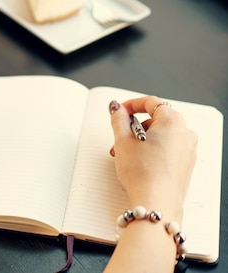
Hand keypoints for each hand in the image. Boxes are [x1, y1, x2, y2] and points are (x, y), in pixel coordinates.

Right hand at [109, 96, 196, 219]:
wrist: (156, 202)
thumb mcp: (123, 140)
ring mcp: (187, 150)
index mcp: (172, 121)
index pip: (151, 102)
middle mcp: (184, 133)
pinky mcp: (185, 165)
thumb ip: (118, 118)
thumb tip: (117, 108)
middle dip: (134, 127)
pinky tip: (138, 163)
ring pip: (160, 136)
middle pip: (156, 119)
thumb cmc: (144, 172)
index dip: (131, 104)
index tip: (120, 111)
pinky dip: (151, 150)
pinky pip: (167, 149)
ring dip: (141, 140)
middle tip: (120, 138)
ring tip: (126, 154)